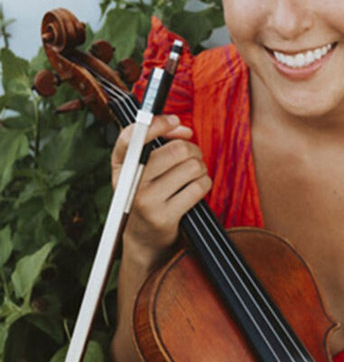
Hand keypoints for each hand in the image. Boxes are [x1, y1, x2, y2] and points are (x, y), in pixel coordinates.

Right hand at [112, 114, 210, 262]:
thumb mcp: (140, 169)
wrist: (143, 240)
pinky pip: (199, 187)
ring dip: (200, 169)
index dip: (158, 123)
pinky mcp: (164, 216)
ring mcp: (145, 200)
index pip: (133, 135)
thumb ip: (158, 143)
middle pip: (177, 150)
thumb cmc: (147, 196)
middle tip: (191, 158)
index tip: (175, 121)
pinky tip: (195, 190)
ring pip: (192, 167)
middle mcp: (129, 181)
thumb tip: (183, 129)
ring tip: (192, 176)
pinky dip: (204, 184)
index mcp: (120, 164)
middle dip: (192, 150)